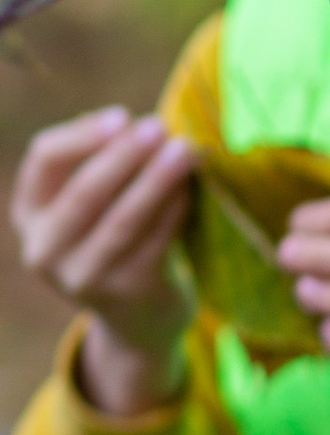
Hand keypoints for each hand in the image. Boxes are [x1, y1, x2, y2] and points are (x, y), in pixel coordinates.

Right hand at [12, 109, 196, 415]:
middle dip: (125, 155)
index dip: (83, 134)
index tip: (123, 115)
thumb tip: (144, 123)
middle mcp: (44, 249)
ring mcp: (81, 277)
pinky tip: (193, 187)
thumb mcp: (94, 206)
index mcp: (30, 214)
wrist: (139, 318)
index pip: (44, 159)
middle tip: (160, 126)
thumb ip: (105, 164)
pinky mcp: (125, 293)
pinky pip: (154, 242)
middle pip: (83, 191)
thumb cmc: (118, 240)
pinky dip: (175, 210)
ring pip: (122, 219)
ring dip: (157, 180)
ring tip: (187, 149)